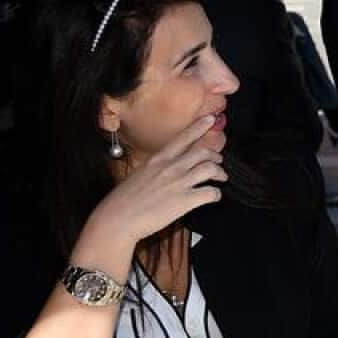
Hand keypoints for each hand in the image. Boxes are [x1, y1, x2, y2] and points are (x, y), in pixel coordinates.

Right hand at [87, 115, 225, 246]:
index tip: (210, 119)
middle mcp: (170, 167)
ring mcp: (179, 183)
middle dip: (215, 156)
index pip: (183, 138)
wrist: (117, 219)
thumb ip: (156, 168)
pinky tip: (214, 197)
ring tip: (221, 177)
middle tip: (219, 160)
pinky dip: (216, 194)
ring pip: (210, 169)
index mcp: (158, 159)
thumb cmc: (124, 200)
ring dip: (220, 173)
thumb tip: (166, 169)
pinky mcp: (185, 200)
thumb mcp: (139, 174)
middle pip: (202, 152)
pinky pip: (211, 192)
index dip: (199, 127)